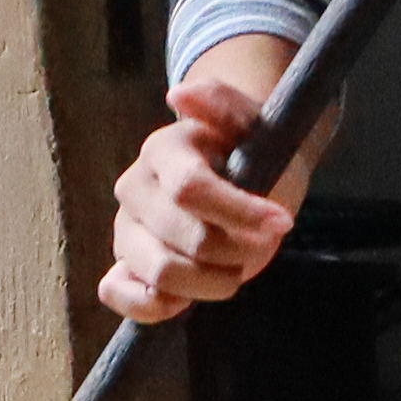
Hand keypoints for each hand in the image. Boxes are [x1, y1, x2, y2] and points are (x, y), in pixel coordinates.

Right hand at [106, 72, 313, 320]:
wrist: (246, 181)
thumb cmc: (254, 153)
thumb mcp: (255, 123)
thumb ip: (224, 104)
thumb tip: (180, 95)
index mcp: (162, 150)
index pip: (190, 189)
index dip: (239, 212)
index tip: (282, 221)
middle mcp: (134, 188)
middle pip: (183, 238)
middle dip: (237, 251)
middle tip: (264, 244)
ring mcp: (125, 229)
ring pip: (160, 273)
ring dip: (212, 283)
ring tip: (236, 268)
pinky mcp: (123, 265)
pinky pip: (118, 294)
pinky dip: (153, 305)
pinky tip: (185, 299)